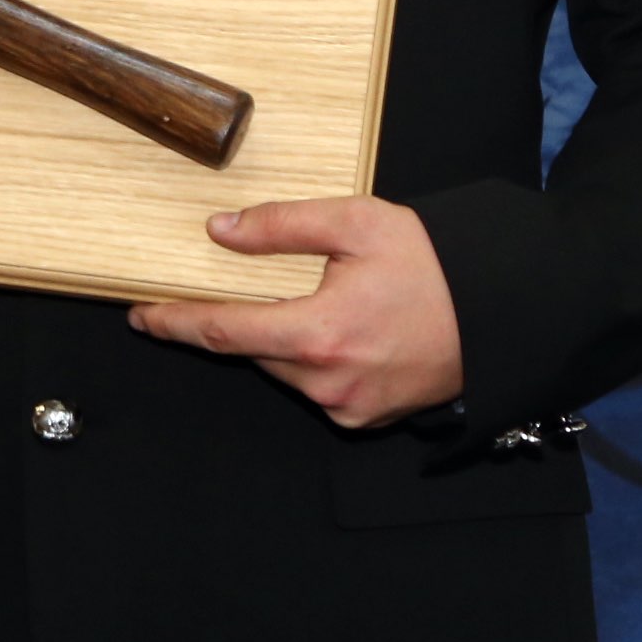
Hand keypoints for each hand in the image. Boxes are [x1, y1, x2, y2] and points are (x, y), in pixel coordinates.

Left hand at [125, 196, 461, 430]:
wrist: (499, 311)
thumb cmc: (433, 265)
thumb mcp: (354, 223)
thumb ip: (279, 226)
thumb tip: (218, 231)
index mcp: (319, 334)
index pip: (222, 332)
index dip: (174, 322)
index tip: (142, 314)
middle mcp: (328, 382)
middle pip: (252, 350)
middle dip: (240, 317)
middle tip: (245, 282)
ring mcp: (348, 407)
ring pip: (283, 368)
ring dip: (281, 336)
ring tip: (319, 297)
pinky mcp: (365, 418)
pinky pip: (316, 386)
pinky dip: (313, 357)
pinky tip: (341, 327)